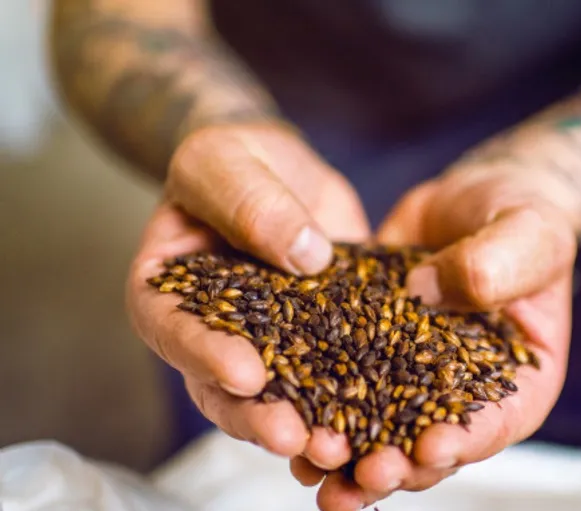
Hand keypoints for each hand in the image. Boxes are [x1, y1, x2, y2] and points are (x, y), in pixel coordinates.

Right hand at [126, 122, 369, 466]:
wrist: (278, 167)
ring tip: (342, 447)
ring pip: (280, 397)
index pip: (175, 331)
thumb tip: (304, 255)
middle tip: (297, 436)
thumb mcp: (225, 162)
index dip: (206, 357)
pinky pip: (334, 376)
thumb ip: (250, 201)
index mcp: (168, 292)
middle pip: (225, 388)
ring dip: (309, 425)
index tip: (247, 375)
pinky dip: (354, 401)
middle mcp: (213, 332)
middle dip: (259, 417)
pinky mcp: (319, 342)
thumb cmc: (232, 159)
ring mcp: (268, 344)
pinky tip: (383, 422)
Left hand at [296, 165, 576, 509]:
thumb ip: (497, 265)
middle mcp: (461, 390)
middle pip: (430, 445)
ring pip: (378, 428)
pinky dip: (313, 405)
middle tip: (363, 475)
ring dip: (348, 455)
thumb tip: (428, 292)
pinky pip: (339, 381)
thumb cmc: (523, 213)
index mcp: (518, 379)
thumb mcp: (530, 231)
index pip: (495, 423)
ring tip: (315, 465)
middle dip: (396, 465)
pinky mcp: (369, 349)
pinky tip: (284, 422)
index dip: (463, 441)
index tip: (428, 449)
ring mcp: (411, 375)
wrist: (476, 196)